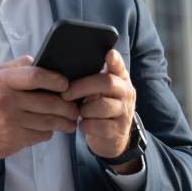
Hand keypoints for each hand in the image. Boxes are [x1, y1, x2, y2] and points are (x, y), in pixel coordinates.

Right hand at [0, 55, 78, 163]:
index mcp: (2, 81)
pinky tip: (50, 128)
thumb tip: (40, 61)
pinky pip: (42, 134)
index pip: (36, 76)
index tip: (66, 84)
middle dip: (68, 106)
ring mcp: (11, 122)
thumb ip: (17, 66)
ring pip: (49, 121)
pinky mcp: (15, 140)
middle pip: (49, 102)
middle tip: (75, 106)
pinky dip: (49, 131)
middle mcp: (7, 101)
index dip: (56, 80)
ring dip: (64, 121)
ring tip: (71, 119)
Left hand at [61, 50, 137, 169]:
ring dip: (84, 109)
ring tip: (80, 111)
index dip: (115, 60)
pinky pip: (97, 125)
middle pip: (107, 83)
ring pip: (102, 106)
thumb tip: (68, 66)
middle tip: (65, 93)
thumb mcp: (101, 90)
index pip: (119, 66)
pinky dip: (85, 124)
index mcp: (121, 79)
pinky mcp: (118, 130)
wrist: (113, 137)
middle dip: (82, 87)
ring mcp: (124, 112)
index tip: (109, 53)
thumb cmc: (101, 106)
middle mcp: (126, 93)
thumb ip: (93, 77)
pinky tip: (84, 123)